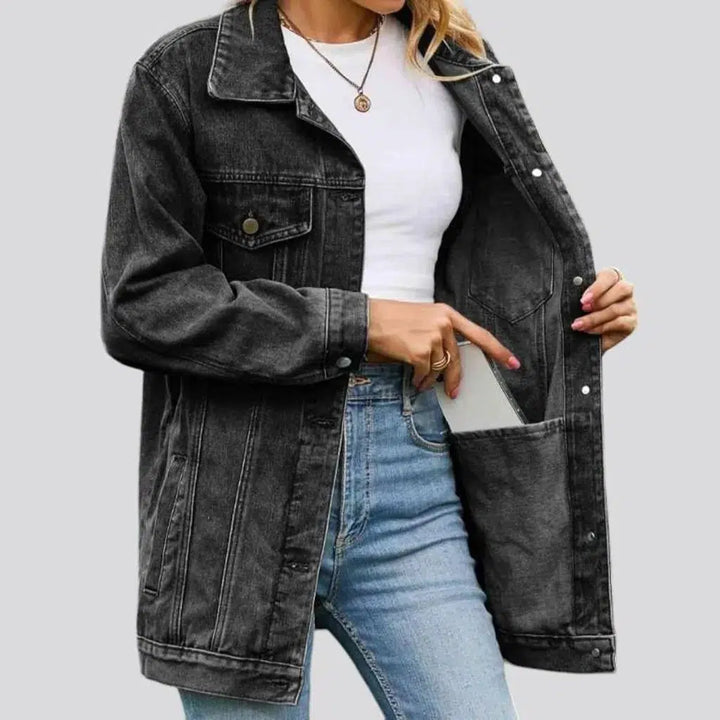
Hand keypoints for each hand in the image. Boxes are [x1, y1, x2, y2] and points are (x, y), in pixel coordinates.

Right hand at [365, 299, 520, 396]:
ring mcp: (433, 337)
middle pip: (457, 360)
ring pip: (439, 369)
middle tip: (454, 392)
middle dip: (455, 379)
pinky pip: (425, 375)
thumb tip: (447, 362)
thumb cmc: (388, 320)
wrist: (365, 320)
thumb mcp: (420, 319)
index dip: (498, 351)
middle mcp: (443, 323)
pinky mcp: (421, 351)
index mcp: (446, 313)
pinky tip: (413, 380)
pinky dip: (419, 381)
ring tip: (418, 380)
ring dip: (429, 379)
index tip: (512, 363)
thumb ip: (437, 334)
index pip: (479, 334)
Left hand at [570, 267, 637, 353]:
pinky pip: (619, 323)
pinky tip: (588, 330)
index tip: (583, 300)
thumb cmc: (580, 311)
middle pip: (621, 289)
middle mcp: (625, 290)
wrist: (585, 336)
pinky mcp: (631, 323)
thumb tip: (572, 288)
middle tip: (582, 309)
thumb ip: (579, 293)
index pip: (610, 276)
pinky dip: (601, 327)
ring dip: (594, 318)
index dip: (597, 287)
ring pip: (616, 309)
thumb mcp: (579, 300)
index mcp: (612, 278)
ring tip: (578, 324)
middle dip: (599, 301)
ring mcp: (631, 306)